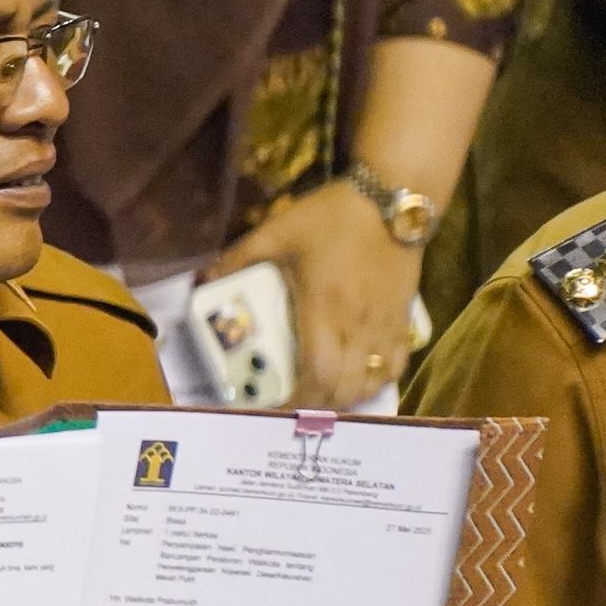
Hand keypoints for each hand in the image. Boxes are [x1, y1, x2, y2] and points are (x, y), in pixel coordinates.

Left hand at [208, 183, 423, 410]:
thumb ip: (237, 257)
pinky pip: (396, 362)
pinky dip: (377, 378)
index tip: (275, 408)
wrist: (393, 198)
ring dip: (348, 396)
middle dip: (318, 404)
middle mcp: (359, 325)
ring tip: (322, 395)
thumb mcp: (276, 232)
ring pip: (373, 380)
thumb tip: (201, 277)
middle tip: (292, 404)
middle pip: (345, 387)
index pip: (317, 374)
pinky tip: (360, 376)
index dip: (298, 399)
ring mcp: (385, 323)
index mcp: (324, 310)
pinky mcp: (404, 316)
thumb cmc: (332, 216)